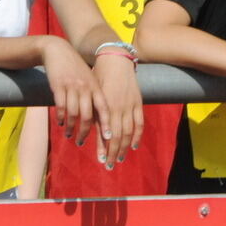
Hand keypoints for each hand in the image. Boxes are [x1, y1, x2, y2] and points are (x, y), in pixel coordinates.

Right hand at [39, 36, 109, 147]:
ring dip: (71, 127)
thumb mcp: (88, 78)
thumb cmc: (75, 67)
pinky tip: (60, 123)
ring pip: (73, 113)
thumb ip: (93, 94)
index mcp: (95, 87)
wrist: (58, 51)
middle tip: (80, 142)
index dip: (106, 124)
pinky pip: (61, 107)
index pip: (103, 108)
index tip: (108, 138)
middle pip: (87, 115)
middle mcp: (85, 88)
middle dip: (84, 132)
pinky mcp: (58, 86)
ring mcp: (72, 87)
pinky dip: (60, 117)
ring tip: (69, 134)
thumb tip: (99, 116)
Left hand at [92, 52, 142, 169]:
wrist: (115, 59)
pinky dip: (137, 136)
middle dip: (113, 153)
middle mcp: (117, 108)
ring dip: (124, 148)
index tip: (101, 160)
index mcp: (104, 106)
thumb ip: (93, 111)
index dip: (103, 148)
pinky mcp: (138, 103)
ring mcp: (129, 106)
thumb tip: (85, 128)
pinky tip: (134, 146)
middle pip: (116, 136)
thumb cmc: (99, 76)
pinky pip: (139, 123)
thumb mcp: (93, 94)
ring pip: (128, 132)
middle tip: (109, 166)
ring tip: (120, 159)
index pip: (105, 132)